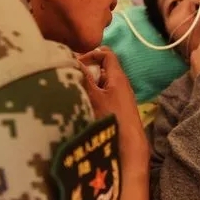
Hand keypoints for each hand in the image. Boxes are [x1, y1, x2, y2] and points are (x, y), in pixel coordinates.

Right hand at [78, 47, 148, 173]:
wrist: (129, 145)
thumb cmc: (112, 117)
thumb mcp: (94, 96)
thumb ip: (84, 78)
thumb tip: (72, 59)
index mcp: (118, 76)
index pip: (106, 54)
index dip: (91, 54)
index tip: (76, 63)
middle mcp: (120, 84)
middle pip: (101, 69)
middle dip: (86, 72)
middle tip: (70, 78)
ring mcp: (119, 97)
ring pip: (100, 84)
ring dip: (87, 85)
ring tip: (72, 92)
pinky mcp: (116, 109)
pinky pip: (102, 96)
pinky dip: (91, 96)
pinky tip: (80, 105)